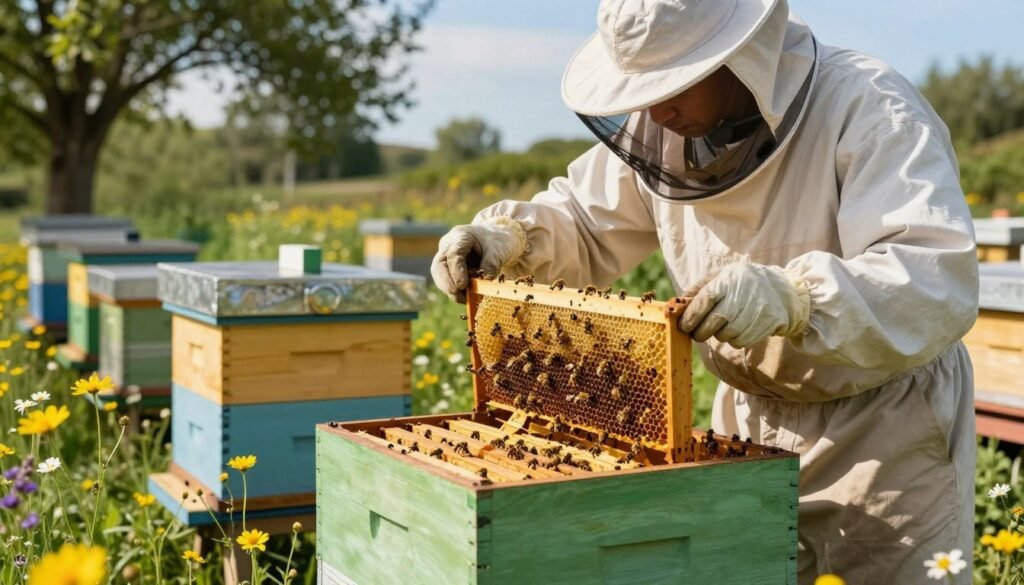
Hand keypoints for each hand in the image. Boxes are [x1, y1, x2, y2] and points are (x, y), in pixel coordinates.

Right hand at [430, 217, 526, 302]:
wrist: (495, 241)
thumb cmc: (496, 242)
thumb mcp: (499, 249)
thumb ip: (492, 262)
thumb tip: (486, 279)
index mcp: (460, 236)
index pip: (453, 253)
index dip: (456, 271)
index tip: (462, 285)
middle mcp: (448, 246)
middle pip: (439, 265)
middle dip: (447, 283)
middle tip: (458, 296)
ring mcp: (446, 258)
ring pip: (439, 275)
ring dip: (450, 289)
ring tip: (465, 300)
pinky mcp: (448, 269)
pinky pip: (445, 281)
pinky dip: (454, 291)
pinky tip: (466, 298)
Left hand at [678, 262, 809, 347]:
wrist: (781, 290)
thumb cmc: (742, 283)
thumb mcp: (722, 276)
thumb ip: (699, 288)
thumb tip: (678, 304)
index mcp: (728, 280)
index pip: (704, 300)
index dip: (691, 316)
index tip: (683, 326)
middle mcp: (742, 295)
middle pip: (713, 322)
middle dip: (699, 332)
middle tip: (695, 333)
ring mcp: (755, 311)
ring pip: (725, 335)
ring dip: (718, 335)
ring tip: (721, 326)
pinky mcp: (765, 324)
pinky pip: (739, 341)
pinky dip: (733, 340)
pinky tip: (736, 329)